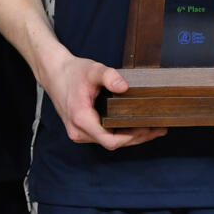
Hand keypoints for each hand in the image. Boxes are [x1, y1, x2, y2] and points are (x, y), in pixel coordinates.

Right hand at [41, 54, 165, 150]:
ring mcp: (79, 133)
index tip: (148, 128)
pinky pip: (104, 136)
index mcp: (81, 119)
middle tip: (158, 128)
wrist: (55, 73)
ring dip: (130, 137)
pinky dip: (120, 133)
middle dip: (137, 138)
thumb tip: (124, 87)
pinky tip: (135, 126)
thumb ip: (109, 76)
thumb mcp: (93, 69)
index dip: (131, 137)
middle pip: (113, 143)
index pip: (110, 140)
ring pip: (109, 142)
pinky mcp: (82, 130)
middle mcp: (79, 131)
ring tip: (152, 128)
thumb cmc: (73, 72)